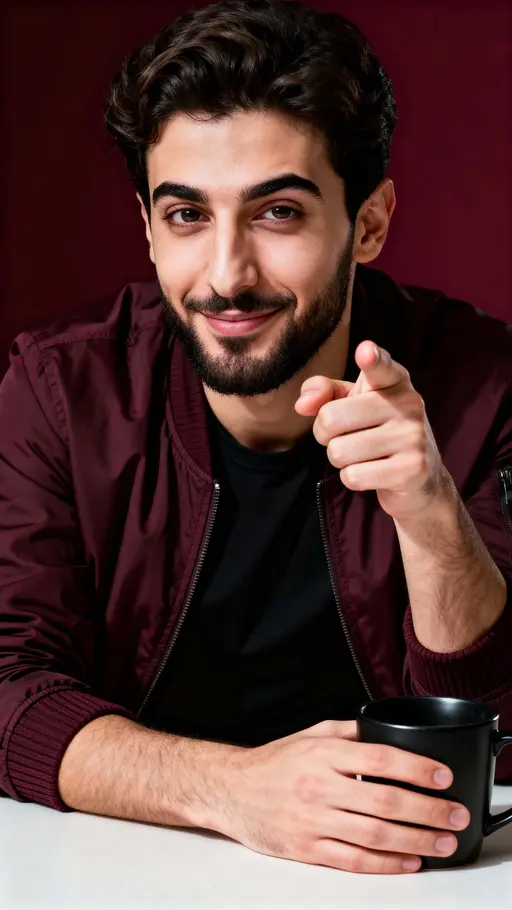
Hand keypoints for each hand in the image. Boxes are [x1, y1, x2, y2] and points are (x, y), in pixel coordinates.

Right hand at [221, 720, 469, 874]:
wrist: (231, 790)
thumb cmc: (273, 762)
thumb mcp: (310, 734)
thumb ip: (348, 731)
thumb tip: (386, 729)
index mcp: (322, 754)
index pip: (379, 758)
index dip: (415, 767)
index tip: (442, 776)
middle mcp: (318, 787)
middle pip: (384, 801)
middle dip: (427, 810)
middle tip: (454, 815)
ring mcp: (312, 821)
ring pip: (374, 835)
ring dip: (415, 841)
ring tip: (442, 842)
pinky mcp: (306, 850)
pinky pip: (354, 860)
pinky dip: (386, 863)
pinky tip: (408, 861)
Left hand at [295, 341, 451, 520]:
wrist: (419, 478)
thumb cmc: (375, 431)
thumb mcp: (351, 403)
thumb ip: (323, 392)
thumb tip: (302, 404)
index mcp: (394, 381)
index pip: (381, 367)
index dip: (372, 359)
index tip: (365, 350)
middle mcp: (408, 404)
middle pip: (331, 418)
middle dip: (325, 434)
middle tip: (346, 436)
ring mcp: (413, 437)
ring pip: (339, 451)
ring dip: (340, 459)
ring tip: (362, 455)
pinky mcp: (412, 469)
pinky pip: (353, 476)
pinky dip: (352, 478)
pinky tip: (372, 472)